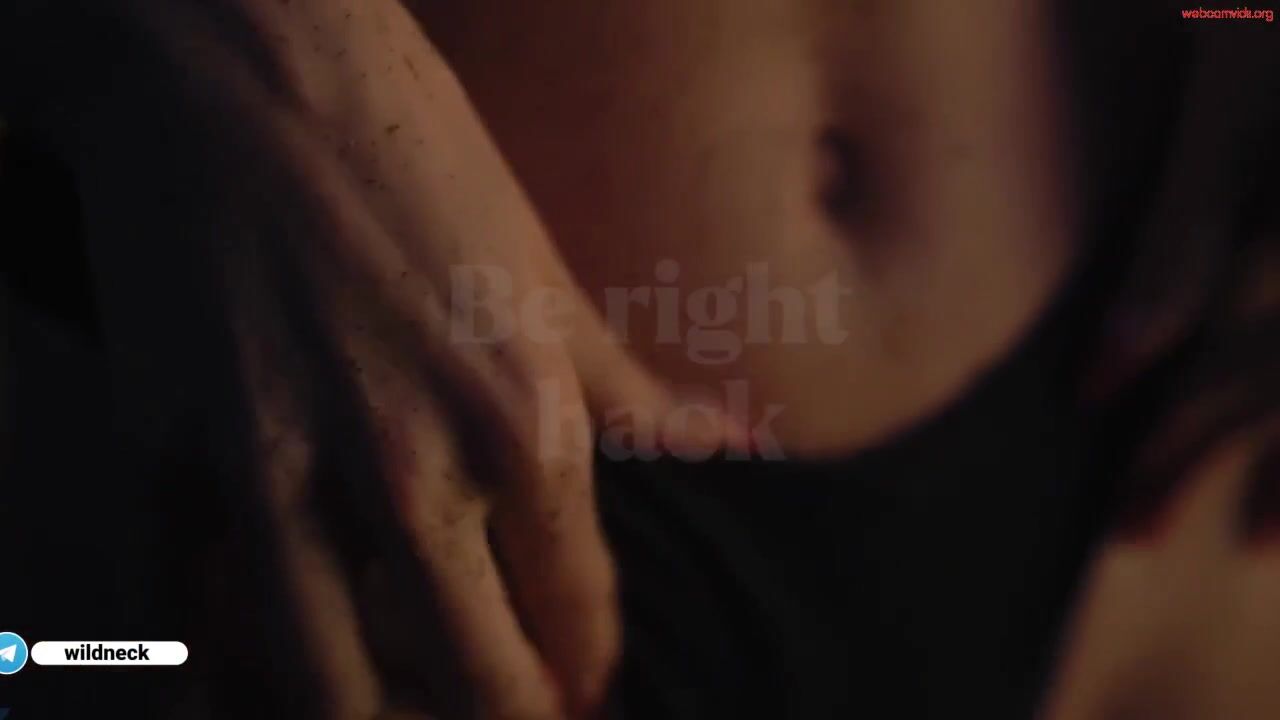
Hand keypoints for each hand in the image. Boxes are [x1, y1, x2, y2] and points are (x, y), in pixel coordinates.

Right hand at [38, 2, 741, 716]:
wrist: (248, 63)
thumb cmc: (415, 155)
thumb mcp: (546, 271)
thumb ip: (632, 386)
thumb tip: (729, 438)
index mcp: (522, 420)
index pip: (575, 613)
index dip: (583, 676)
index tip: (579, 694)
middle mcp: (412, 466)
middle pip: (474, 678)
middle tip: (506, 718)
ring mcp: (281, 470)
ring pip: (328, 685)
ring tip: (395, 718)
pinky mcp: (166, 454)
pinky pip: (193, 620)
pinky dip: (232, 676)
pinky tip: (259, 682)